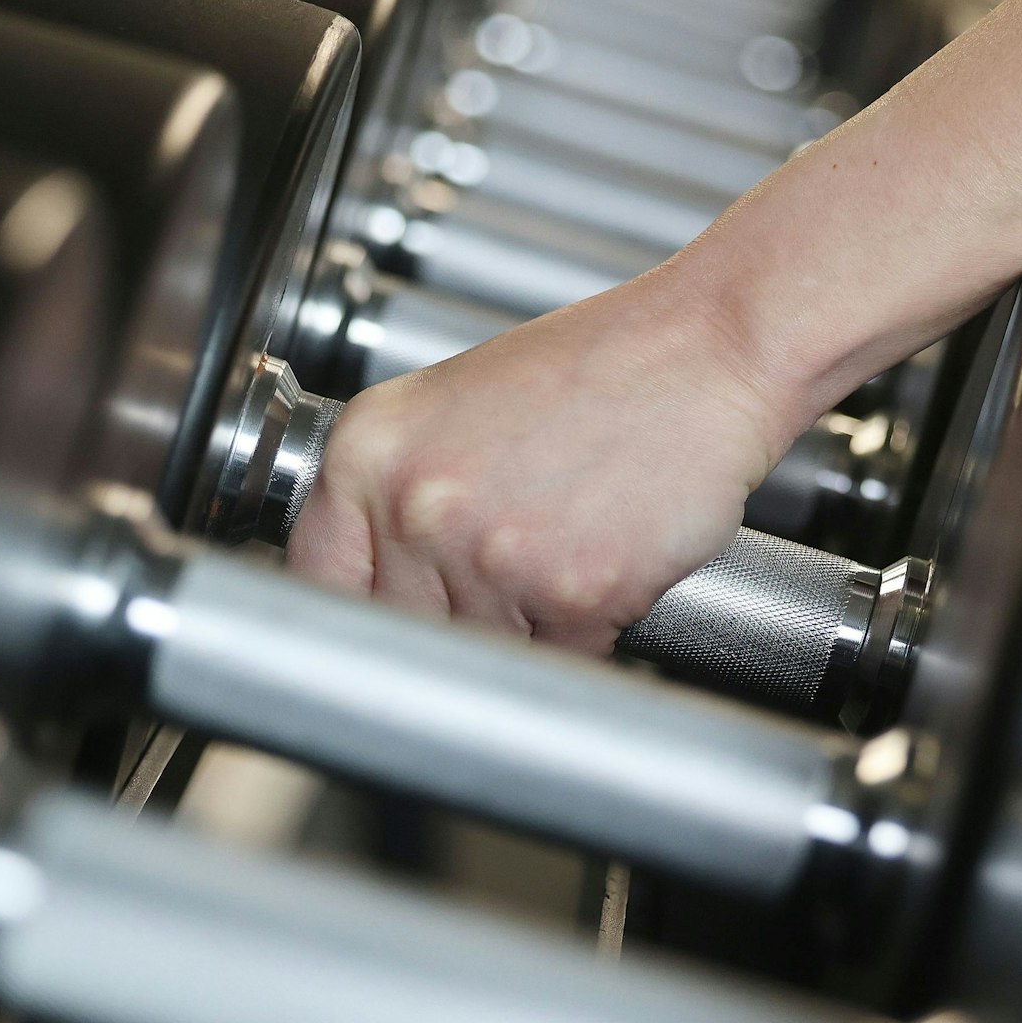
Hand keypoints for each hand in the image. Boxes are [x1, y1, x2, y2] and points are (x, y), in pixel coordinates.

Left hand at [286, 270, 798, 654]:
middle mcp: (415, 504)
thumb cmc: (596, 373)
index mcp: (367, 452)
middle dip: (441, 639)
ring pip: (476, 663)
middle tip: (495, 599)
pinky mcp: (569, 595)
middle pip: (394, 639)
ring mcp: (489, 554)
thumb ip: (392, 496)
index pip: (313, 586)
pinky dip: (580, 648)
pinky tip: (599, 583)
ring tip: (558, 571)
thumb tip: (362, 595)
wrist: (708, 351)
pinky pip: (555, 670)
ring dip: (518, 643)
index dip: (349, 624)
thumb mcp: (450, 409)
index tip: (375, 639)